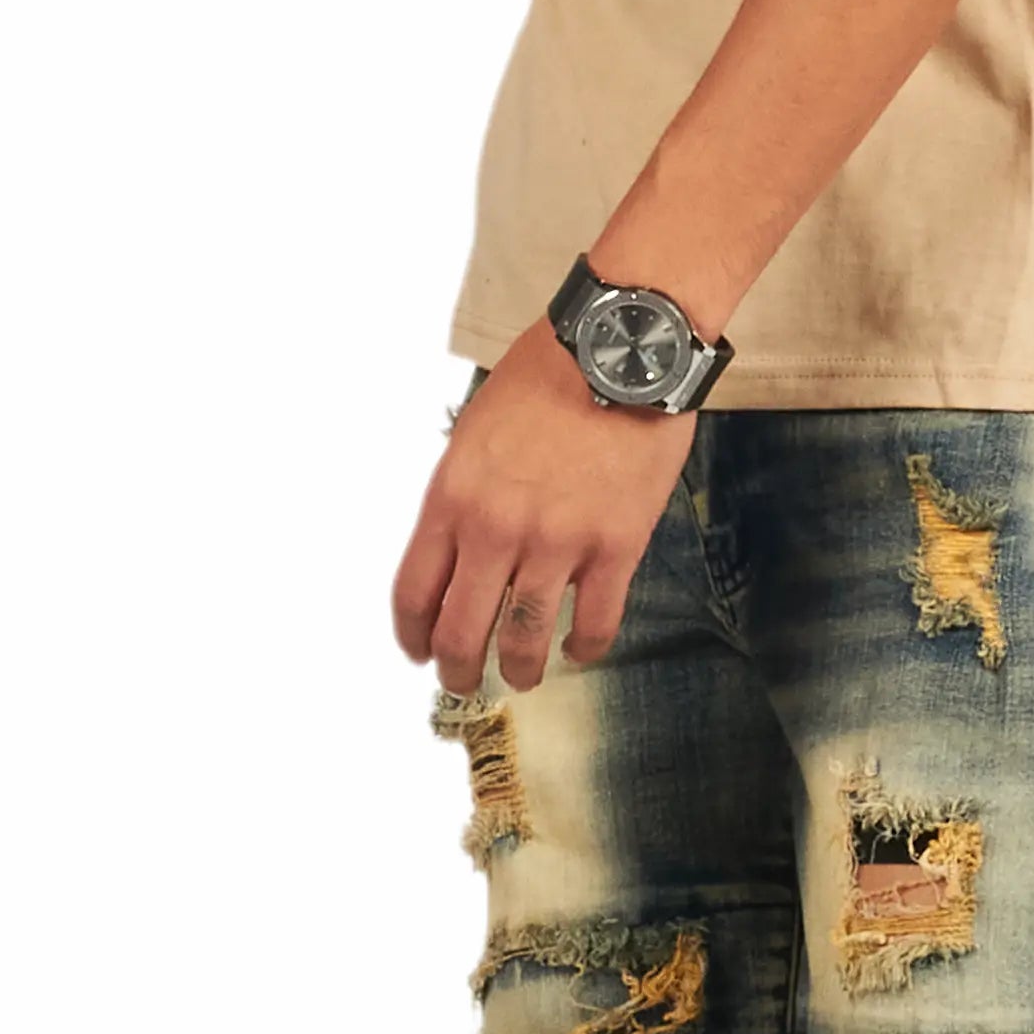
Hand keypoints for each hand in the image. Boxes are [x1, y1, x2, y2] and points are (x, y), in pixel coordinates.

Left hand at [393, 333, 697, 694]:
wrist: (620, 350)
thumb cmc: (548, 374)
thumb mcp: (475, 429)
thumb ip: (464, 494)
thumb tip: (463, 545)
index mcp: (452, 497)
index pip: (414, 592)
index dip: (413, 635)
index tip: (419, 649)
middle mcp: (496, 529)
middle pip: (461, 631)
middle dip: (458, 670)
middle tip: (464, 682)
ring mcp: (557, 542)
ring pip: (526, 639)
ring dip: (520, 670)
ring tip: (523, 677)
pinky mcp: (615, 546)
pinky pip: (597, 621)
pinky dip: (586, 647)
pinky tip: (580, 649)